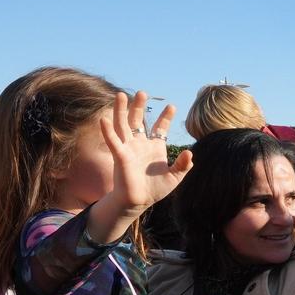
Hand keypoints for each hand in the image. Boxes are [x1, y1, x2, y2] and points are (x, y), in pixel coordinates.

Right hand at [100, 90, 191, 213]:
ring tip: (121, 95)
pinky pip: (113, 141)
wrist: (139, 202)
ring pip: (123, 125)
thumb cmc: (155, 190)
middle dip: (139, 107)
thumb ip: (183, 165)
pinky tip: (104, 119)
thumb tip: (190, 153)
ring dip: (121, 111)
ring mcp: (129, 149)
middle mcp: (140, 145)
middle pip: (138, 121)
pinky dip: (107, 131)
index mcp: (154, 148)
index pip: (159, 128)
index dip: (165, 118)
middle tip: (142, 93)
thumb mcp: (174, 177)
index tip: (172, 106)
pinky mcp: (120, 156)